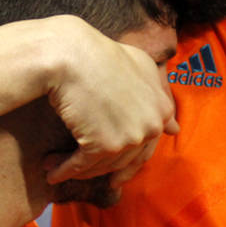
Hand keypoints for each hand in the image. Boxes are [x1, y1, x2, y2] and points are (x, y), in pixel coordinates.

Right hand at [44, 18, 177, 184]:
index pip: (147, 145)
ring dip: (78, 169)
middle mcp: (151, 125)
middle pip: (125, 160)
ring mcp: (130, 137)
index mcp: (162, 109)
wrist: (71, 54)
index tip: (112, 164)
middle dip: (105, 169)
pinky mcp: (104, 146)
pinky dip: (63, 170)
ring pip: (102, 165)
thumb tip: (174, 129)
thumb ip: (158, 96)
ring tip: (54, 164)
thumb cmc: (100, 53)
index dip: (128, 157)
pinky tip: (50, 171)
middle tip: (88, 172)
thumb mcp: (141, 67)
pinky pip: (81, 166)